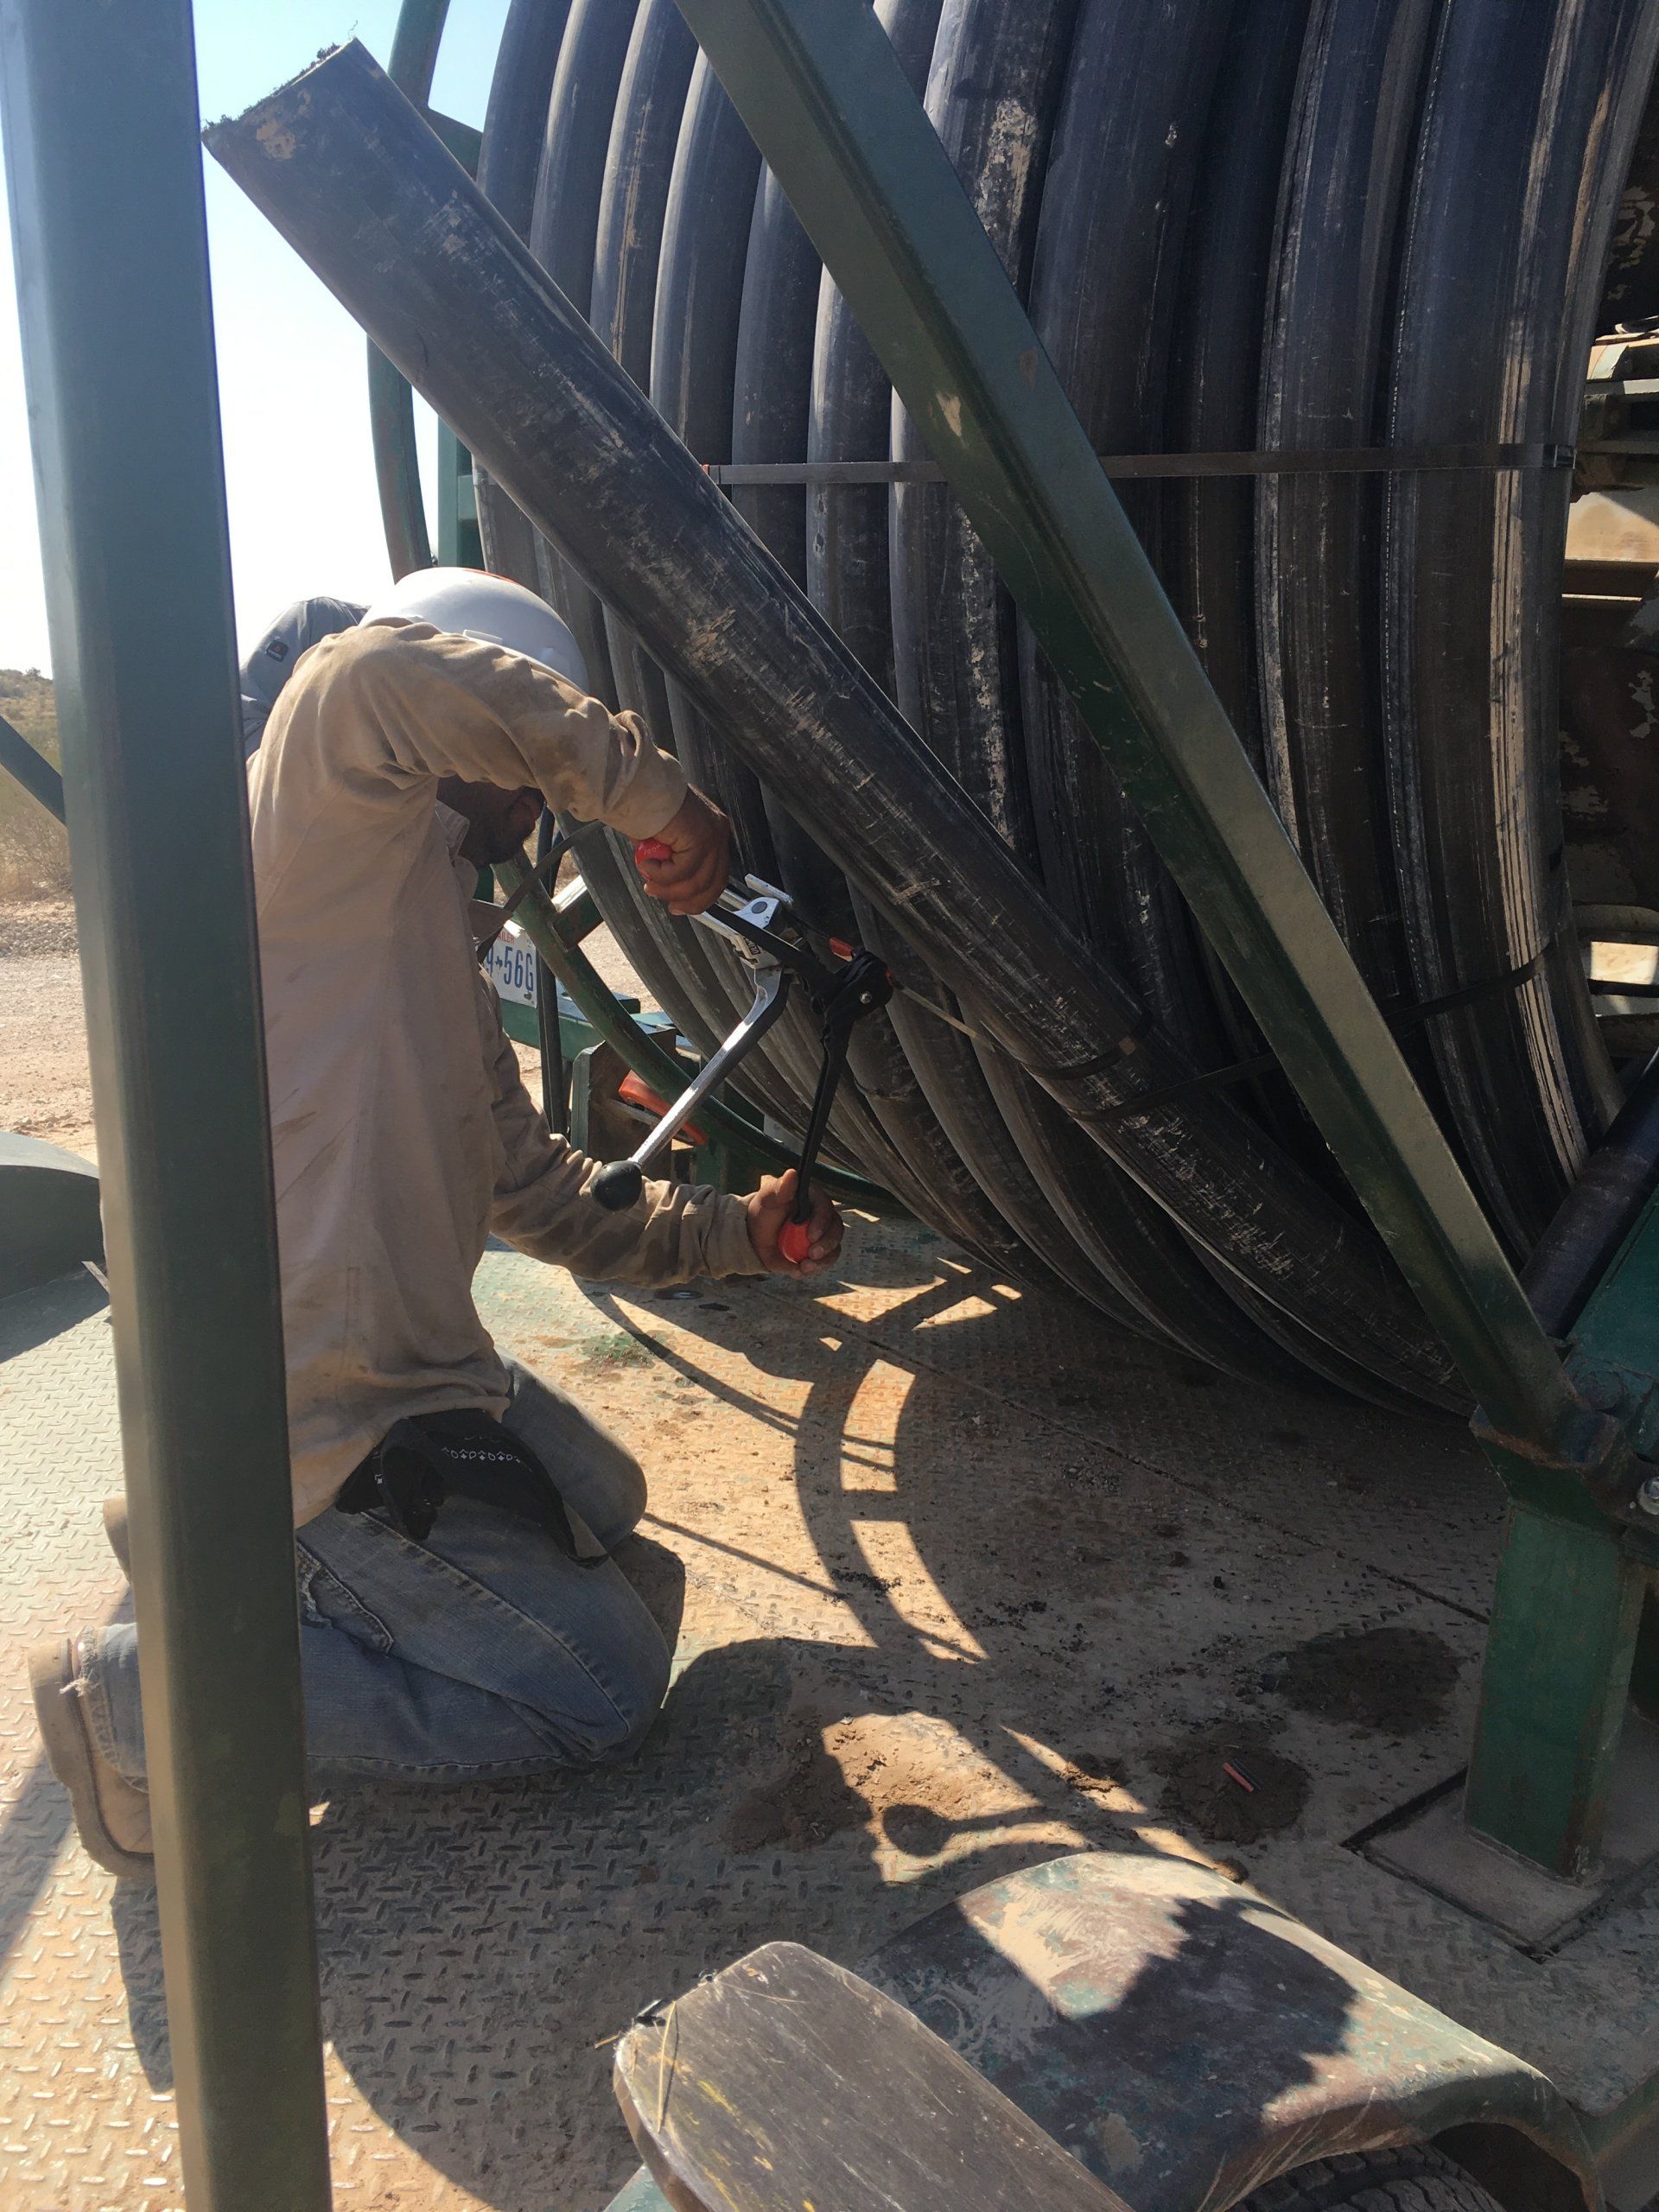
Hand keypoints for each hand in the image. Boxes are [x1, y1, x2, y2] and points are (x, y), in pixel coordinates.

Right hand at [636, 786, 729, 914]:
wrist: (637, 786)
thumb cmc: (645, 806)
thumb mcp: (666, 841)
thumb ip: (673, 860)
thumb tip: (669, 885)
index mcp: (712, 832)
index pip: (716, 875)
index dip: (699, 897)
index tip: (680, 906)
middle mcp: (717, 832)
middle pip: (713, 883)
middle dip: (689, 901)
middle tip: (668, 904)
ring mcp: (712, 835)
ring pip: (697, 881)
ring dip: (669, 889)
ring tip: (650, 884)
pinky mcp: (701, 837)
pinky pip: (682, 871)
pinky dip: (661, 875)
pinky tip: (647, 865)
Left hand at [746, 1169, 842, 1276]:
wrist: (755, 1238)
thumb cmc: (763, 1212)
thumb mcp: (768, 1199)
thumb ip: (780, 1188)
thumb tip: (792, 1174)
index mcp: (814, 1200)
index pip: (826, 1209)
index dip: (822, 1223)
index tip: (811, 1236)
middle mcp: (823, 1218)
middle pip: (836, 1230)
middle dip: (827, 1245)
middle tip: (811, 1255)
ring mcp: (822, 1237)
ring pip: (834, 1249)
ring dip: (823, 1262)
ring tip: (804, 1267)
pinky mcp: (818, 1254)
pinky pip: (824, 1263)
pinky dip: (813, 1270)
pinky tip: (797, 1272)